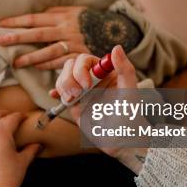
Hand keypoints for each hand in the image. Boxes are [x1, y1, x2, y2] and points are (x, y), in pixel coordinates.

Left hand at [0, 6, 89, 69]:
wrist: (115, 29)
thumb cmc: (88, 19)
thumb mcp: (73, 11)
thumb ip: (55, 13)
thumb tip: (35, 17)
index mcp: (62, 16)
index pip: (34, 18)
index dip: (17, 21)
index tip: (0, 24)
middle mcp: (66, 29)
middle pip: (38, 34)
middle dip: (18, 37)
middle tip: (0, 41)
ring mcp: (73, 44)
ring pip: (49, 51)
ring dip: (31, 58)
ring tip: (17, 63)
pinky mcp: (80, 56)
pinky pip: (62, 63)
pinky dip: (49, 67)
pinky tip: (37, 68)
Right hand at [52, 45, 148, 173]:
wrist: (120, 139)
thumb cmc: (130, 115)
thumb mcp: (130, 91)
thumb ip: (125, 69)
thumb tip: (116, 47)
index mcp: (105, 72)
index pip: (85, 60)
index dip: (81, 69)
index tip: (87, 85)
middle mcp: (92, 79)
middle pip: (70, 66)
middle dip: (69, 79)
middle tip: (77, 94)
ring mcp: (82, 91)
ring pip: (63, 78)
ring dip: (62, 86)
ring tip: (72, 100)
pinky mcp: (74, 103)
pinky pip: (60, 92)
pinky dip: (56, 92)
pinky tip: (55, 96)